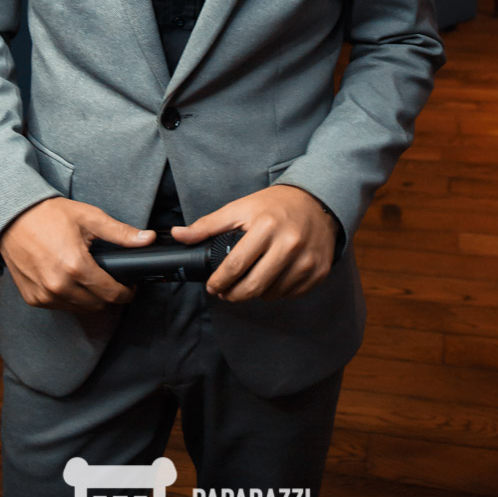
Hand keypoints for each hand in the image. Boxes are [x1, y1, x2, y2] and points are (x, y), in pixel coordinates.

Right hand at [0, 197, 154, 312]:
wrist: (12, 217)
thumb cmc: (50, 214)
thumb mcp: (89, 218)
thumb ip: (120, 233)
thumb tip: (147, 239)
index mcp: (76, 267)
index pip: (112, 294)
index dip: (126, 292)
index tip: (129, 286)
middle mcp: (59, 286)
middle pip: (98, 305)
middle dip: (109, 295)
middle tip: (112, 280)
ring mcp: (44, 295)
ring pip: (79, 308)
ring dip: (89, 298)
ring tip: (91, 278)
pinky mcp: (33, 298)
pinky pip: (60, 306)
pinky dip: (69, 298)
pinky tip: (70, 280)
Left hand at [169, 185, 337, 302]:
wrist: (317, 201)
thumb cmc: (275, 205)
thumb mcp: (240, 208)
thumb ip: (208, 225)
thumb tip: (179, 235)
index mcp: (266, 226)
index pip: (236, 265)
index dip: (219, 281)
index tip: (213, 286)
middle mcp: (289, 244)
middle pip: (254, 286)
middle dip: (234, 295)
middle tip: (226, 292)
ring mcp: (306, 260)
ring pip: (272, 294)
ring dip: (256, 293)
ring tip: (250, 281)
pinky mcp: (318, 271)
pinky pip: (291, 294)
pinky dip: (277, 291)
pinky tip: (271, 279)